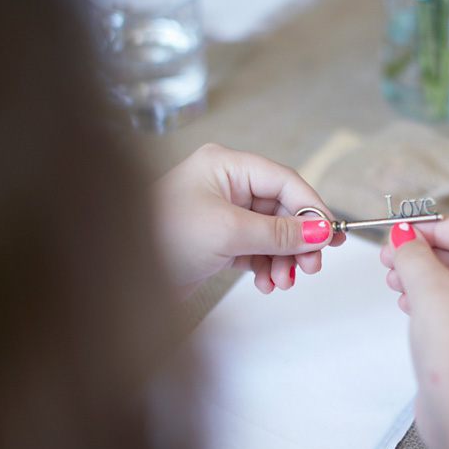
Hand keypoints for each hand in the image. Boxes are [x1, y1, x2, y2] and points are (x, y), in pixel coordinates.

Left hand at [153, 144, 343, 296]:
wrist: (119, 276)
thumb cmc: (162, 238)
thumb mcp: (228, 232)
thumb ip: (279, 233)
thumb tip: (321, 231)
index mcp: (225, 165)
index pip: (284, 181)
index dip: (310, 208)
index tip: (330, 235)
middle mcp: (224, 185)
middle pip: (281, 210)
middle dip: (298, 241)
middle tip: (311, 267)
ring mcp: (221, 214)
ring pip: (271, 234)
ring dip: (283, 259)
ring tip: (283, 281)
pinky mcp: (217, 241)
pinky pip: (256, 251)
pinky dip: (266, 268)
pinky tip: (266, 284)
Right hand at [379, 216, 448, 445]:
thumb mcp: (430, 290)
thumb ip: (413, 255)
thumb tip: (403, 234)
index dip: (432, 226)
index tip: (398, 232)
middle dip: (424, 252)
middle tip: (389, 256)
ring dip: (423, 276)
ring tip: (392, 280)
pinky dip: (431, 301)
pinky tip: (406, 304)